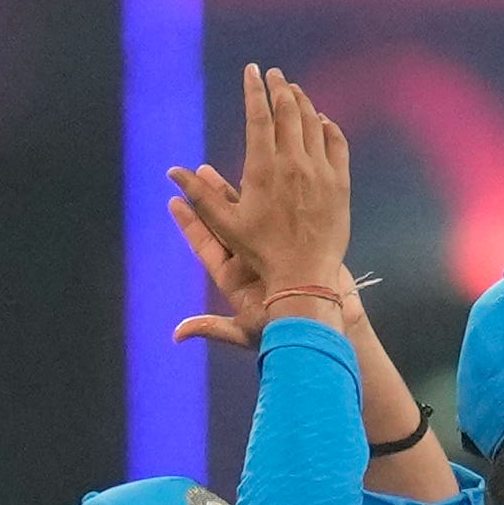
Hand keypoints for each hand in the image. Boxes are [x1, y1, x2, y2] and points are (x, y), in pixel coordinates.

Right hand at [167, 64, 350, 310]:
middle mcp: (294, 164)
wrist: (305, 273)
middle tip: (275, 74)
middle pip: (288, 113)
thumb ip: (200, 194)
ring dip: (303, 103)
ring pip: (313, 125)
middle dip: (280, 88)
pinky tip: (323, 120)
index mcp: (263, 168)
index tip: (252, 71)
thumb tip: (173, 173)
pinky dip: (329, 128)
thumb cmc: (261, 250)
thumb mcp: (226, 223)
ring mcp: (321, 172)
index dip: (254, 90)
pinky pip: (337, 145)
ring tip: (294, 90)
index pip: (259, 116)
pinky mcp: (340, 184)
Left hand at [169, 174, 362, 349]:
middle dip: (210, 198)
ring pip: (250, 217)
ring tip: (223, 170)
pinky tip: (264, 180)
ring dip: (236, 193)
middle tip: (199, 172)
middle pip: (225, 224)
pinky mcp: (294, 247)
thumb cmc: (288, 332)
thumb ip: (215, 329)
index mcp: (233, 280)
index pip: (206, 246)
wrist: (327, 326)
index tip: (175, 200)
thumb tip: (178, 334)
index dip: (191, 224)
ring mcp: (272, 253)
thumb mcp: (248, 332)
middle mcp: (249, 263)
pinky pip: (277, 218)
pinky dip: (269, 201)